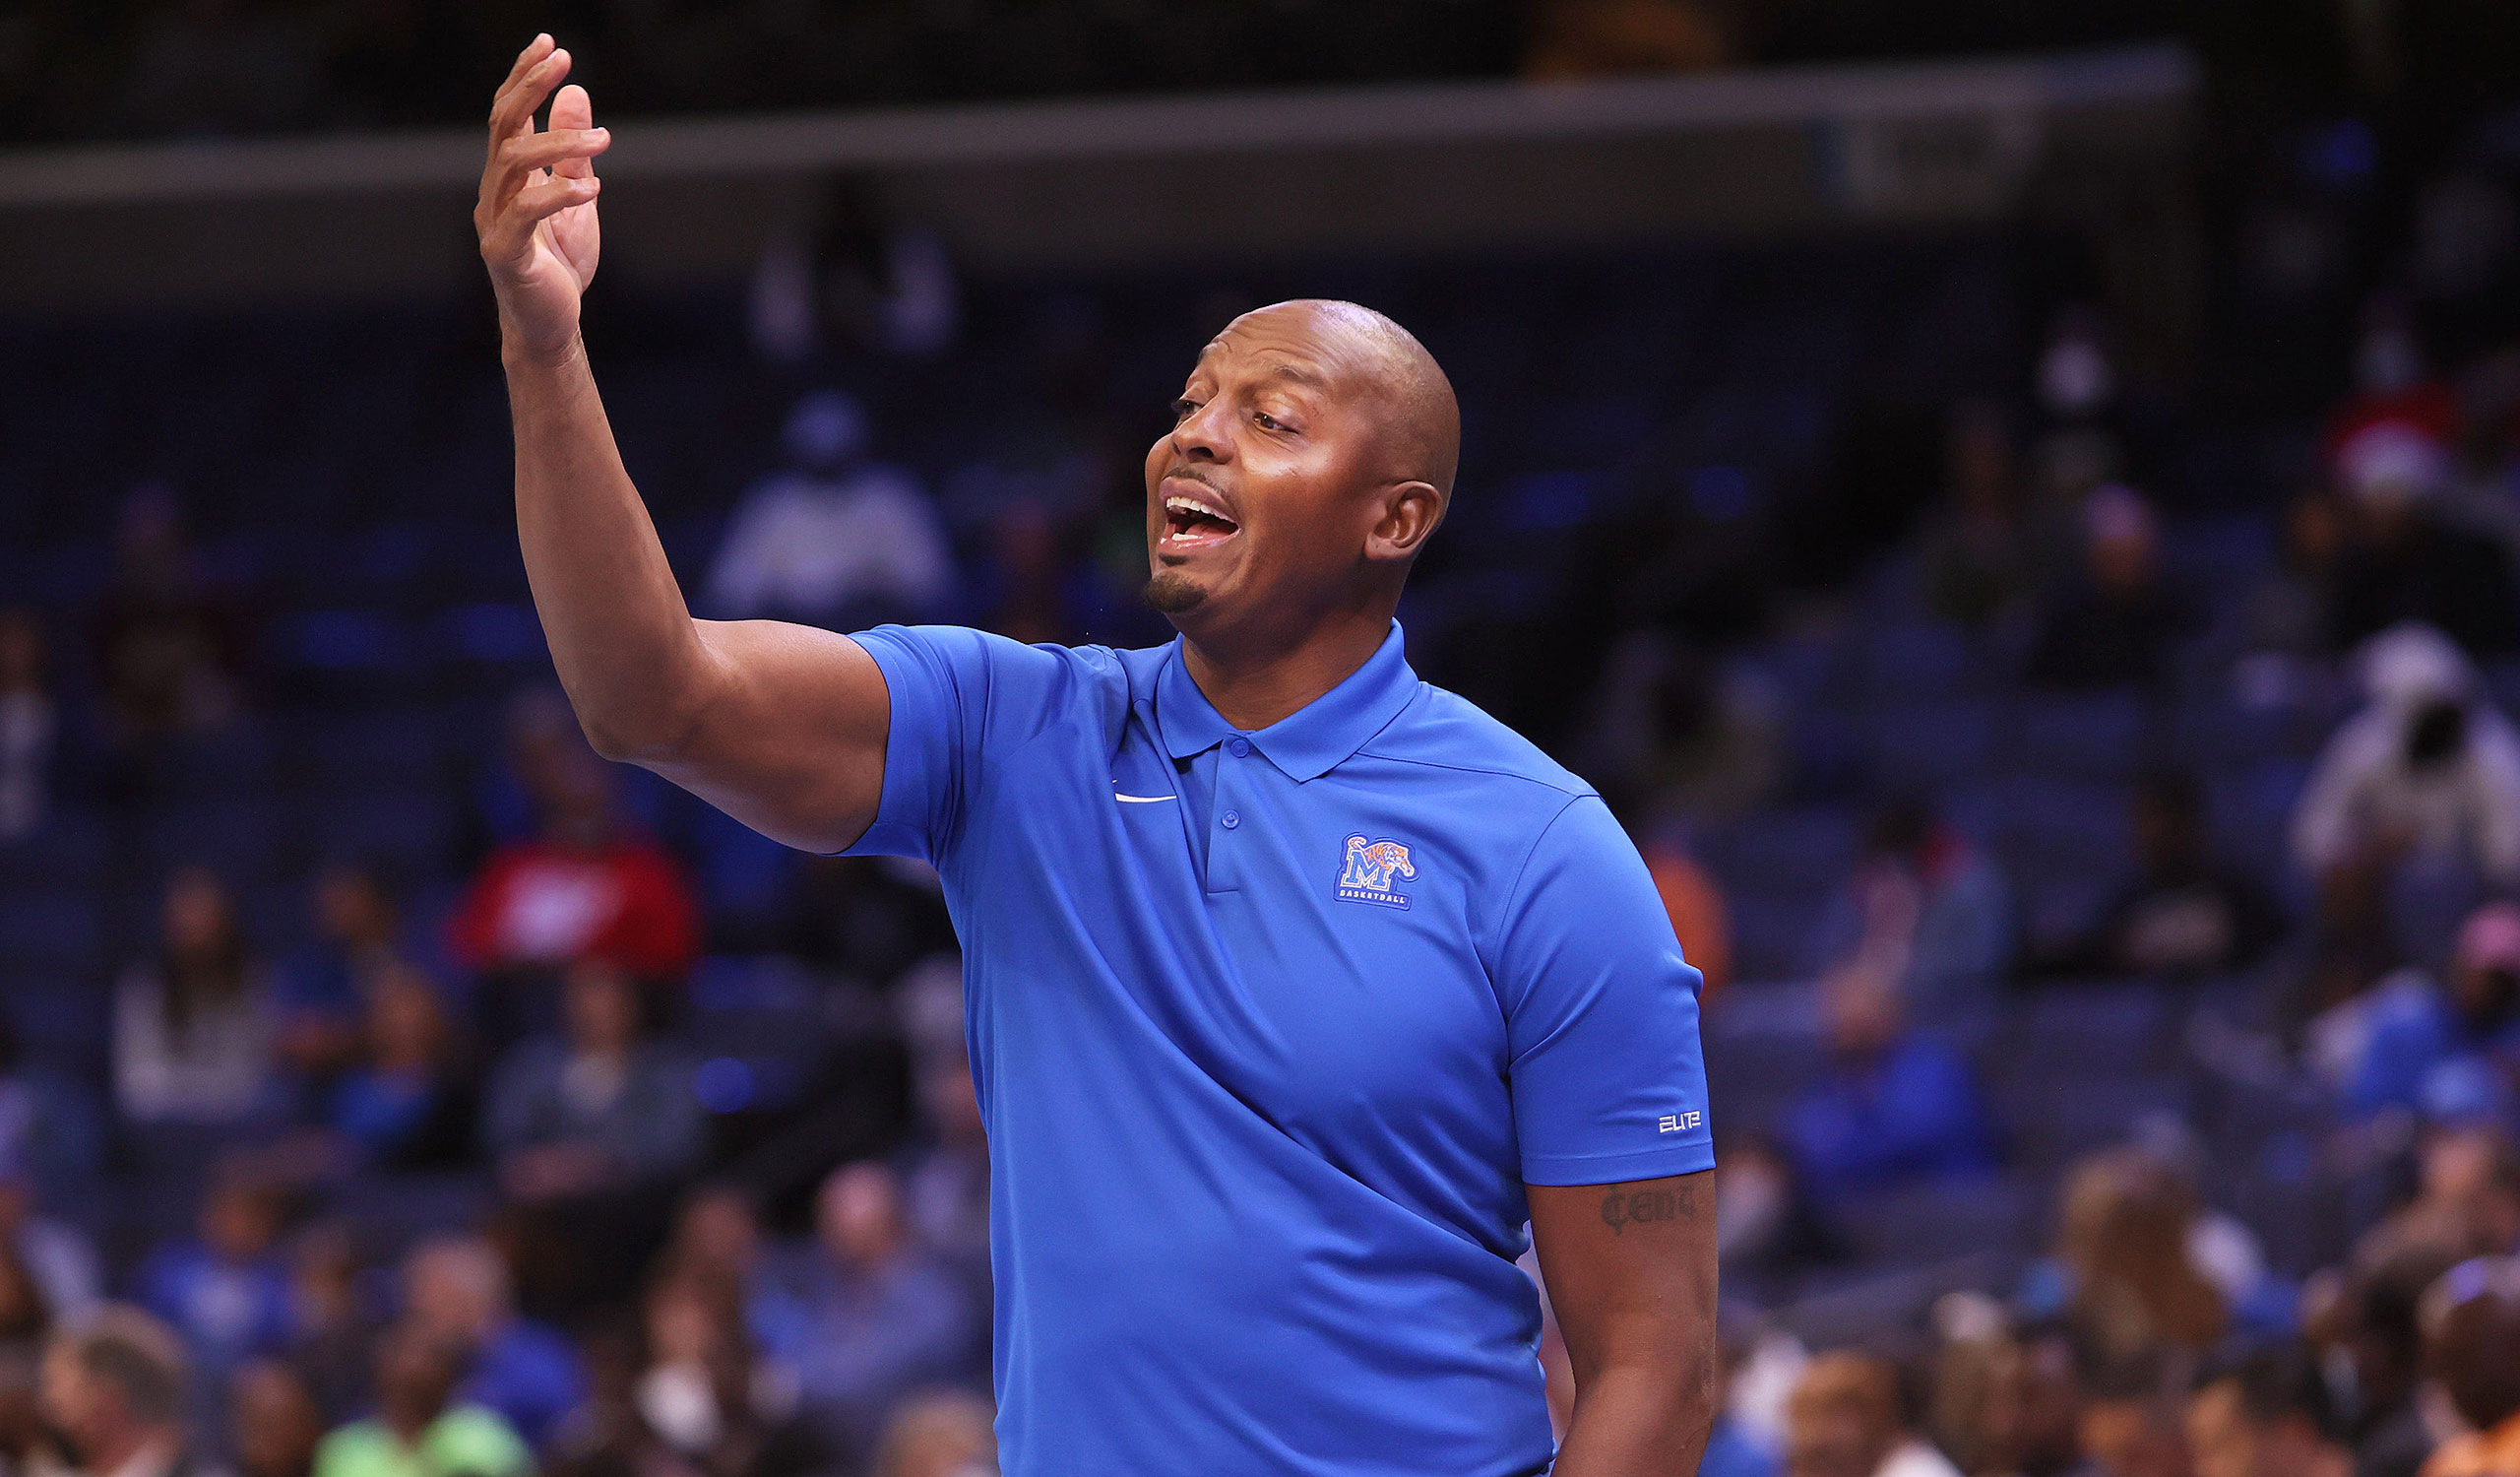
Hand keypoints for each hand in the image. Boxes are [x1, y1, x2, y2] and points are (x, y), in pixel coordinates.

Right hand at [475, 34, 609, 363]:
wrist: (550, 324)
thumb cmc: (561, 264)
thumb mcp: (576, 196)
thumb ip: (572, 152)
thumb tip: (575, 94)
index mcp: (509, 175)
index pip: (508, 112)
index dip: (524, 75)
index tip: (549, 44)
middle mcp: (494, 190)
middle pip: (503, 124)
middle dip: (530, 87)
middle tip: (564, 61)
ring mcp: (495, 220)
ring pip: (513, 162)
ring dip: (559, 142)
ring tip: (603, 140)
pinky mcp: (505, 253)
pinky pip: (525, 214)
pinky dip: (558, 195)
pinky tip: (593, 189)